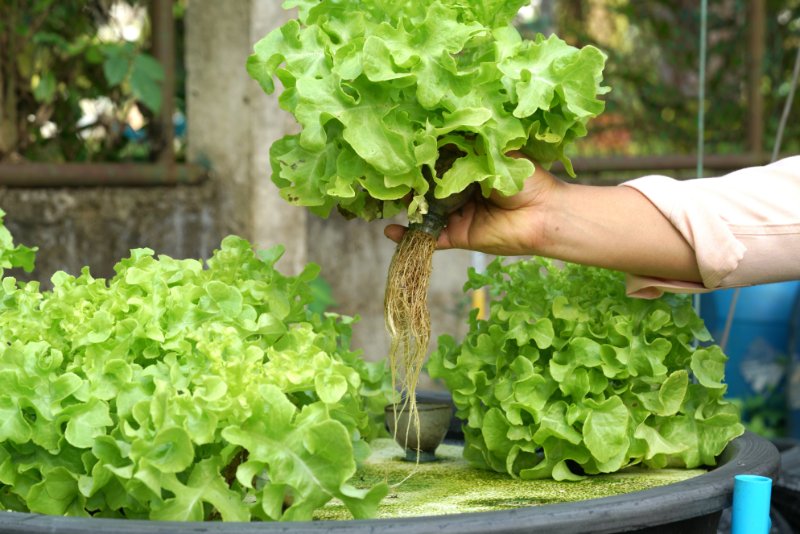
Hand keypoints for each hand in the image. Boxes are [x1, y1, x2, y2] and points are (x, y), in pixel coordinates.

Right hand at [384, 157, 560, 255]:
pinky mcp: (458, 236)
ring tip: (385, 197)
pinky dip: (410, 236)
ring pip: (425, 211)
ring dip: (406, 206)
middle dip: (408, 182)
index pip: (439, 162)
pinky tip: (390, 231)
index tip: (400, 149)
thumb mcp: (495, 152)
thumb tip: (440, 128)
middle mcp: (460, 191)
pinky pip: (430, 237)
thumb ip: (470, 144)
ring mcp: (457, 215)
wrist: (543, 213)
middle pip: (428, 187)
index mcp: (470, 169)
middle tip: (386, 174)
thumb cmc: (525, 178)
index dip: (421, 157)